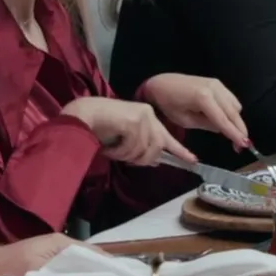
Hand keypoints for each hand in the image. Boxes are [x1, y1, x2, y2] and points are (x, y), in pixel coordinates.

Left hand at [0, 233, 96, 275]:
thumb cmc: (12, 265)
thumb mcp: (38, 269)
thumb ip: (63, 273)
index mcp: (63, 243)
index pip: (95, 253)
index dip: (109, 266)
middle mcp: (63, 247)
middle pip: (90, 261)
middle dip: (102, 274)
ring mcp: (56, 257)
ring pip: (81, 268)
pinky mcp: (49, 268)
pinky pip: (70, 275)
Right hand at [62, 96, 196, 165]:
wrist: (82, 115)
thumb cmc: (100, 125)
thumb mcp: (126, 138)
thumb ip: (142, 147)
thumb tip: (155, 161)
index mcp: (149, 117)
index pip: (168, 137)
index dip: (180, 151)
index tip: (193, 161)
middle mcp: (149, 114)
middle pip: (157, 147)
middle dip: (143, 159)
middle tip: (126, 158)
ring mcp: (142, 116)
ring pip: (144, 150)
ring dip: (127, 156)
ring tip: (113, 150)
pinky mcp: (133, 121)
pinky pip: (132, 147)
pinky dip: (119, 152)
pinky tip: (109, 146)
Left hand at [140, 73, 250, 150]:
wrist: (163, 84)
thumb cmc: (169, 104)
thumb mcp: (185, 120)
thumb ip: (206, 125)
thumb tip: (223, 129)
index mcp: (203, 98)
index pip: (223, 120)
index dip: (234, 134)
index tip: (244, 145)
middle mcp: (214, 88)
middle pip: (233, 112)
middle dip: (240, 129)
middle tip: (241, 146)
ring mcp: (217, 84)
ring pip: (235, 106)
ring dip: (236, 120)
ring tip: (231, 134)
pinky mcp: (217, 83)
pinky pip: (231, 99)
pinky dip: (232, 111)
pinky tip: (226, 120)